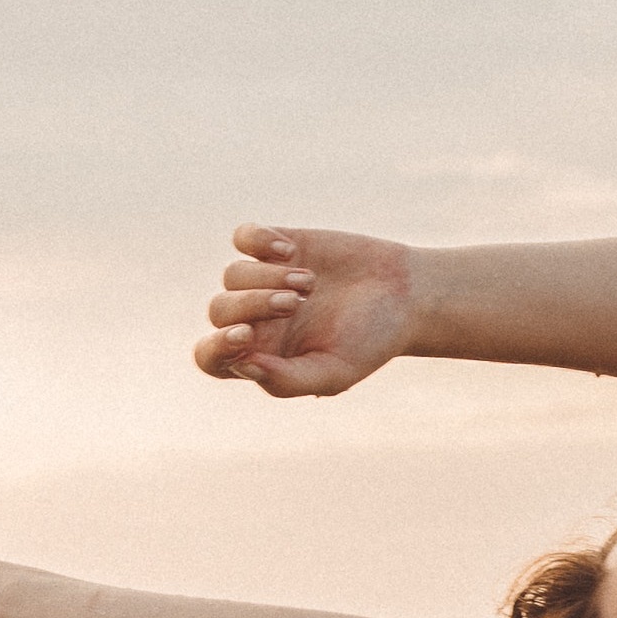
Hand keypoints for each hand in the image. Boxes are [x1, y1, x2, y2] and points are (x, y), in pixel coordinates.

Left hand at [192, 223, 413, 397]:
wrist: (405, 296)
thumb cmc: (370, 342)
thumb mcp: (334, 372)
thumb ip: (285, 380)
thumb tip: (240, 365)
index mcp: (261, 356)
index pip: (211, 356)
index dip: (217, 346)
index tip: (247, 335)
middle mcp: (254, 318)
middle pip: (220, 311)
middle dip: (253, 305)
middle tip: (295, 304)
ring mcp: (262, 279)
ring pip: (232, 275)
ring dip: (268, 278)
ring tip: (309, 282)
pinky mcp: (276, 244)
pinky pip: (243, 237)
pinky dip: (259, 240)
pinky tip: (291, 250)